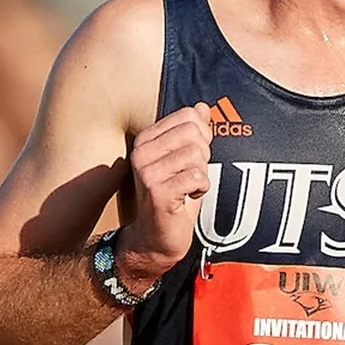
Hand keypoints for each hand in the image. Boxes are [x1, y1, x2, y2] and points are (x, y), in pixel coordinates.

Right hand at [117, 103, 212, 281]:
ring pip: (197, 155)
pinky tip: (186, 198)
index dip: (202, 137)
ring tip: (186, 188)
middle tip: (189, 175)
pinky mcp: (157, 191)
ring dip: (201, 174)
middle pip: (194, 133)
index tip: (192, 158)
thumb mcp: (184, 160)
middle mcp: (142, 151)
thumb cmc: (172, 197)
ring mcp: (147, 171)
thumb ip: (193, 132)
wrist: (153, 238)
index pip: (189, 116)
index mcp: (147, 138)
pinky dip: (201, 189)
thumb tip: (203, 107)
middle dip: (203, 156)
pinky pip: (197, 177)